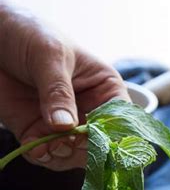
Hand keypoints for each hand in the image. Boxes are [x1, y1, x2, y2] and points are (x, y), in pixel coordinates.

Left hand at [0, 3, 128, 169]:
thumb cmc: (29, 33)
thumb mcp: (49, 56)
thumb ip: (58, 91)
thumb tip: (65, 126)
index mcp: (105, 90)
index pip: (120, 121)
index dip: (113, 135)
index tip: (95, 140)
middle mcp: (88, 111)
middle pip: (100, 146)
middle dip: (84, 150)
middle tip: (65, 143)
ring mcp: (63, 125)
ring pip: (73, 156)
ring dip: (61, 156)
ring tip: (47, 146)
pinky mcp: (37, 132)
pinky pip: (46, 156)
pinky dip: (41, 157)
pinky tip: (34, 146)